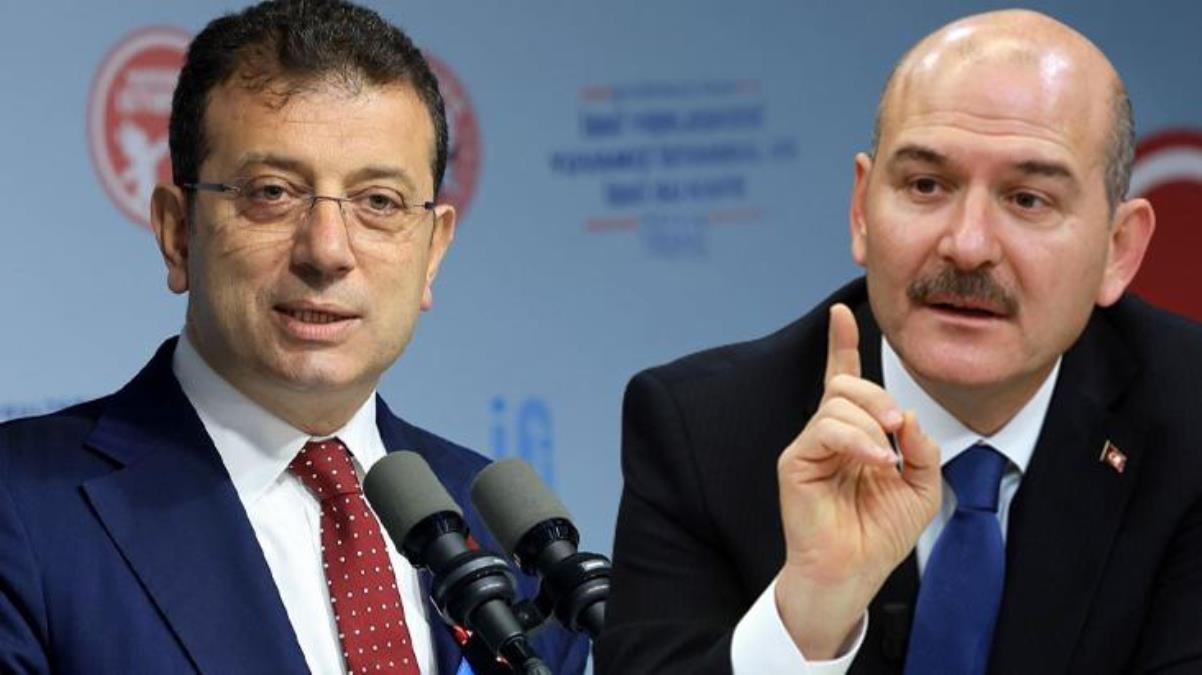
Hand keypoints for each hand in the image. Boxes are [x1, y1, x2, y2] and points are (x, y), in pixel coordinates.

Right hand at [774, 304, 941, 657]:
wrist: (853, 573)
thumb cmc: (880, 534)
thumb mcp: (921, 485)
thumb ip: (920, 446)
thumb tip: (905, 417)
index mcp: (855, 433)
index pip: (844, 379)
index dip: (841, 343)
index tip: (842, 312)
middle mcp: (828, 433)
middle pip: (848, 383)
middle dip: (879, 396)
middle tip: (900, 429)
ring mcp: (809, 445)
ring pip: (839, 401)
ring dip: (873, 422)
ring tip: (887, 456)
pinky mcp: (795, 460)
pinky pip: (826, 428)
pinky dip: (857, 439)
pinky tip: (874, 461)